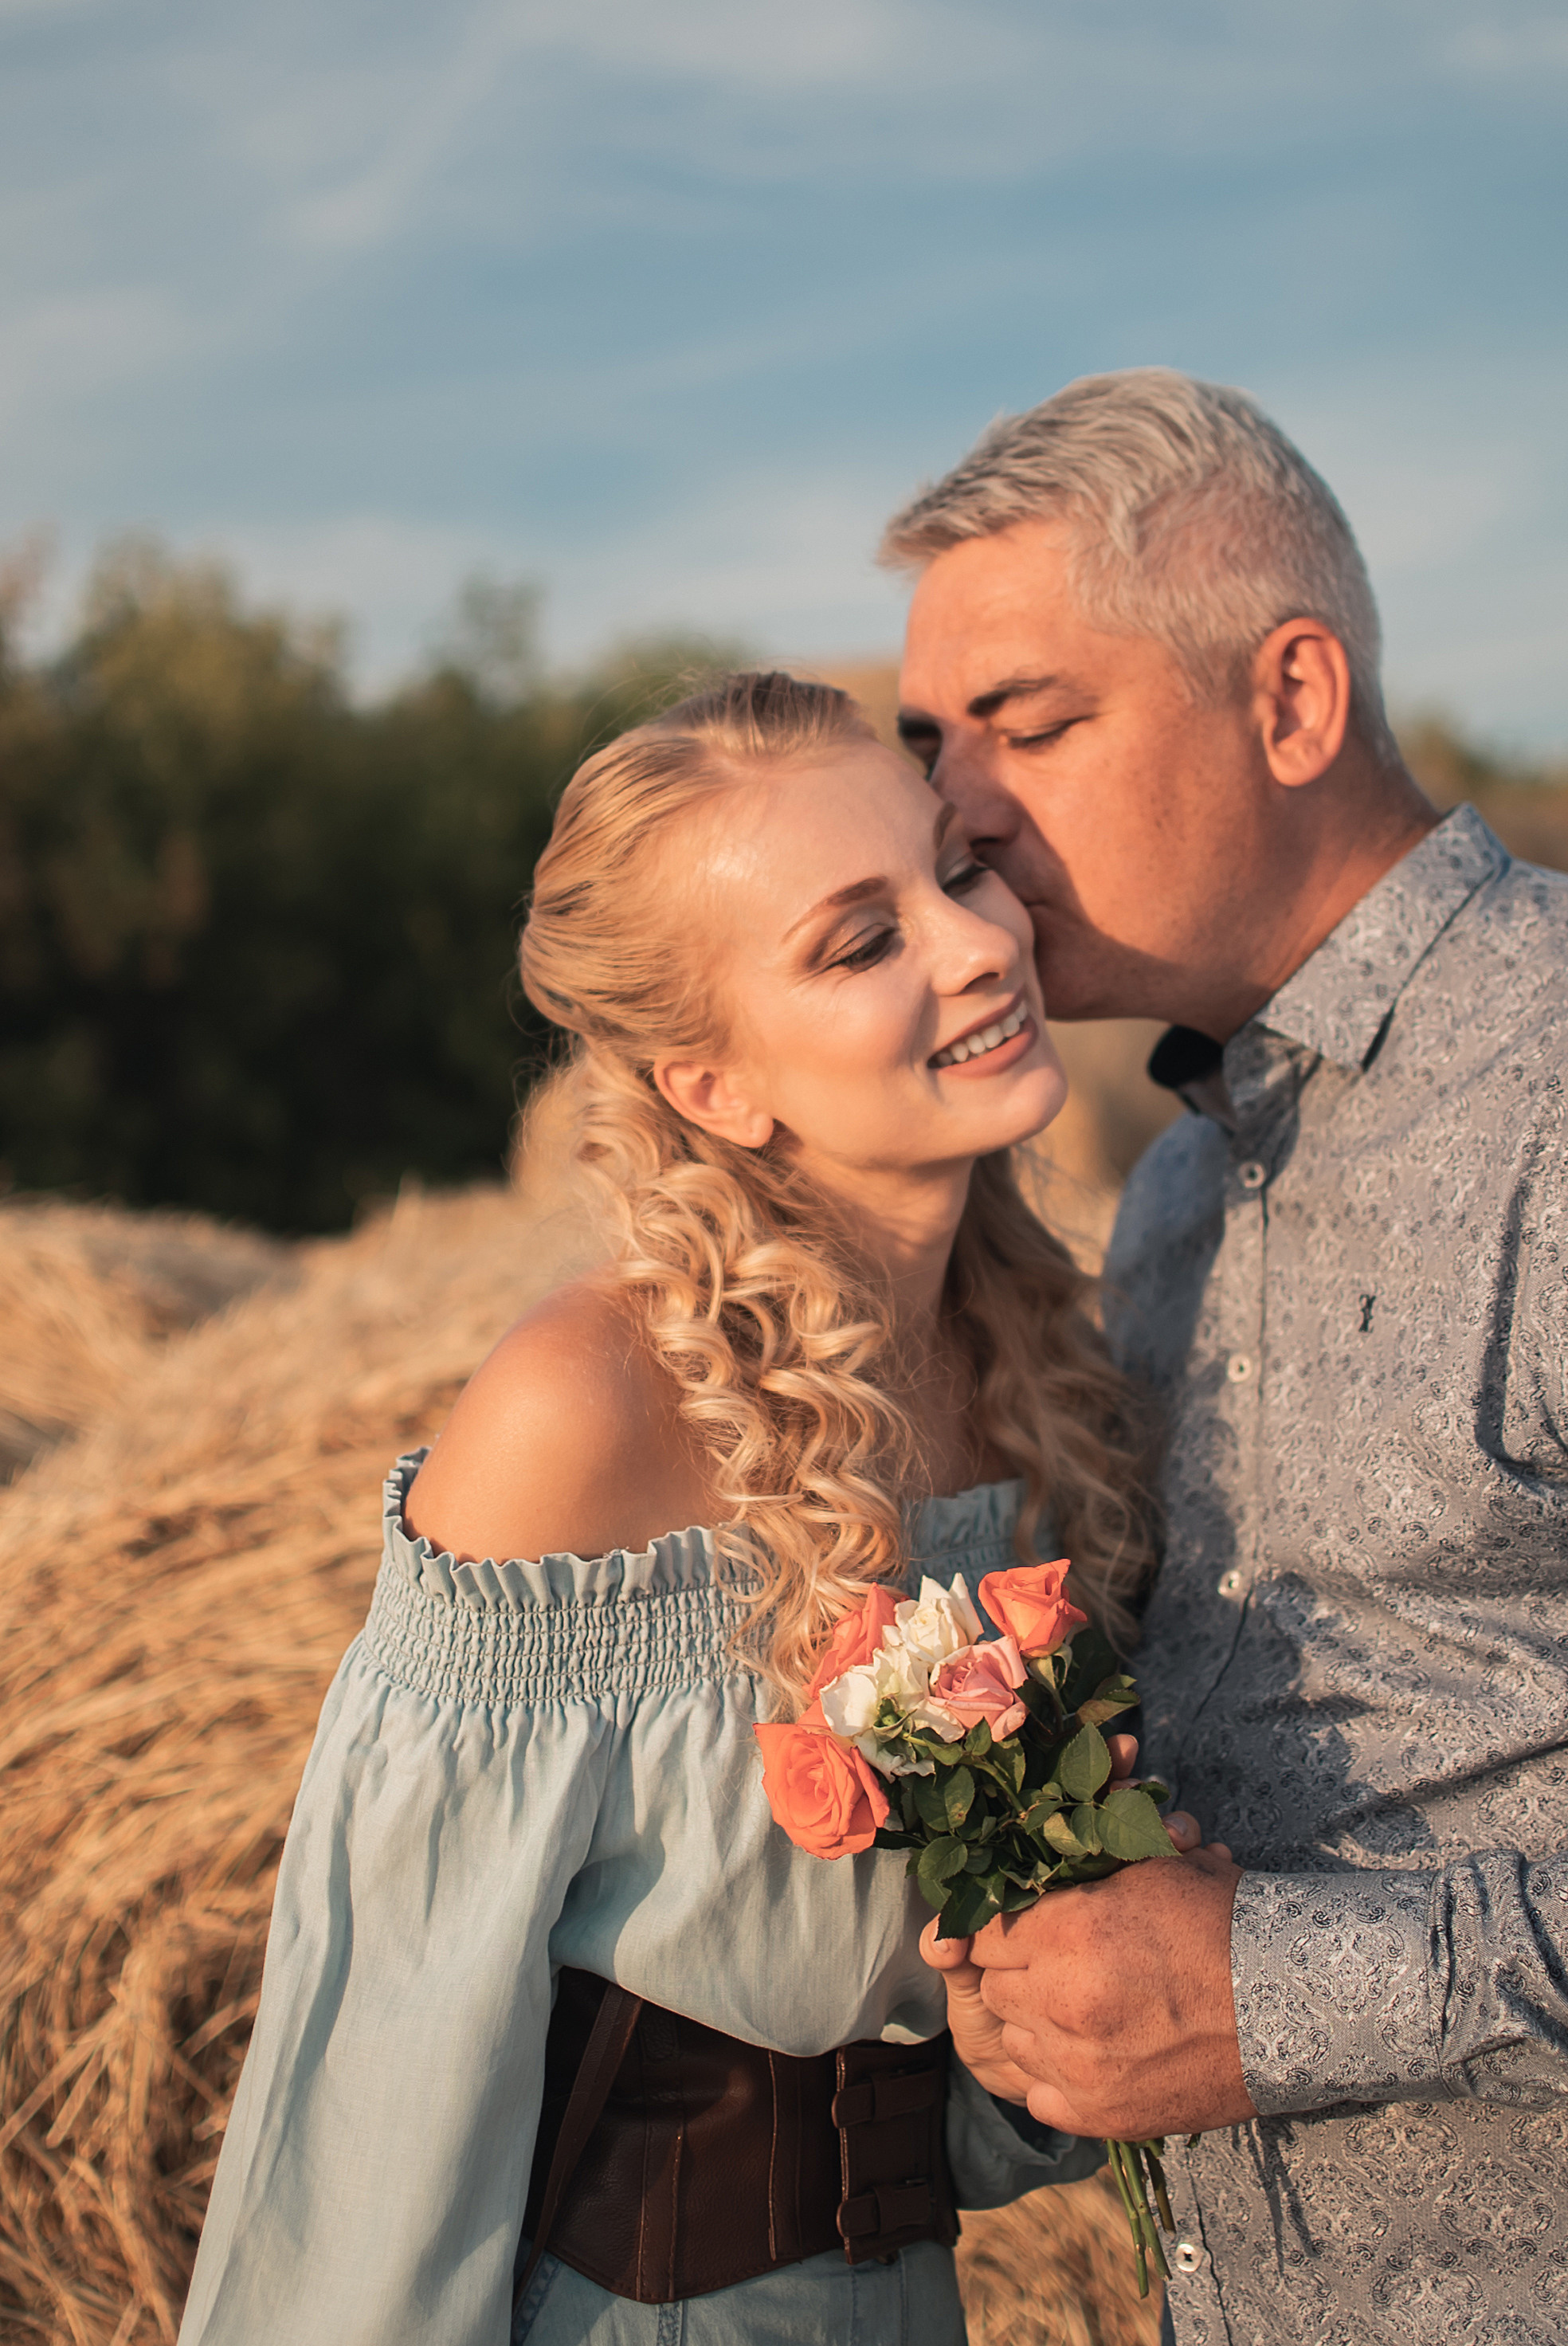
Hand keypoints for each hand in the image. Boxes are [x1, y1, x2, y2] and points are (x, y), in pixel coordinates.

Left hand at [922, 1733, 1208, 2111]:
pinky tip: (1091, 2054)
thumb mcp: (1151, 1867)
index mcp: (1069, 1931)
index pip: (982, 1931)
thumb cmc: (1222, 1922)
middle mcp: (1062, 2000)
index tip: (1023, 1926)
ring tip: (1081, 2007)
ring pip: (1013, 2040)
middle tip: (1058, 1963)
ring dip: (1035, 2023)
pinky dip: (1056, 2076)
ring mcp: (1078, 2066)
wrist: (1287, 2004)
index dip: (1002, 1925)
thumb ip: (1082, 1863)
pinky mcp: (1099, 2116)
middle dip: (1020, 1971)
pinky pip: (1039, 2094)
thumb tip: (1028, 1855)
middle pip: (995, 1986)